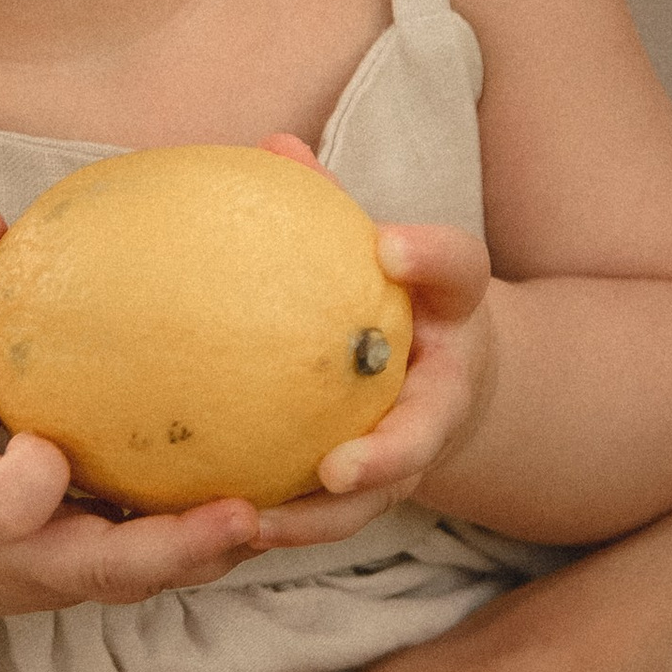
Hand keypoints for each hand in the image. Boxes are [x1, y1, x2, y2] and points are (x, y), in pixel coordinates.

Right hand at [0, 204, 268, 628]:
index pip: (3, 510)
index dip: (28, 487)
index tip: (47, 451)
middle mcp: (34, 561)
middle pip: (113, 570)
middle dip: (181, 549)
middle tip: (244, 512)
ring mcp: (76, 580)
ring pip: (159, 576)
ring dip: (225, 547)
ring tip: (302, 496)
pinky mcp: (109, 579)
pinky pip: (171, 558)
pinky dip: (224, 531)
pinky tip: (290, 475)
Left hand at [242, 138, 494, 552]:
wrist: (439, 369)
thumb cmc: (391, 292)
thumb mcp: (375, 249)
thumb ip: (328, 206)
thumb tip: (272, 144)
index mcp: (451, 311)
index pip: (458, 271)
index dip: (431, 257)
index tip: (389, 245)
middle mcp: (441, 391)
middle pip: (427, 430)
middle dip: (390, 456)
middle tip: (338, 467)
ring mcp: (413, 453)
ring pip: (377, 499)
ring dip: (321, 519)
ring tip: (258, 526)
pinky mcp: (374, 493)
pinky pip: (328, 518)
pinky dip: (282, 526)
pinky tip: (213, 525)